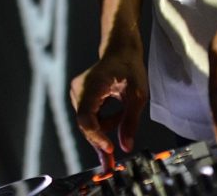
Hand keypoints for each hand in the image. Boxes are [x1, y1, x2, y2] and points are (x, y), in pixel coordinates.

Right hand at [70, 48, 147, 171]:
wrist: (121, 51)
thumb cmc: (130, 68)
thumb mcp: (138, 94)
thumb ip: (130, 120)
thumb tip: (125, 147)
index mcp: (93, 84)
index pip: (86, 117)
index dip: (96, 136)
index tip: (110, 149)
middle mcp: (80, 88)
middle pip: (85, 124)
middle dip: (100, 142)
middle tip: (110, 165)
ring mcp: (77, 92)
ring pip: (88, 123)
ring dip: (105, 128)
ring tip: (124, 117)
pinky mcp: (80, 96)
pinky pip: (89, 117)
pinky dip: (102, 123)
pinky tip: (117, 115)